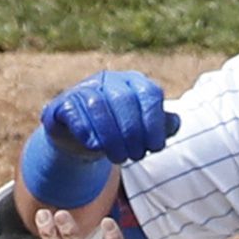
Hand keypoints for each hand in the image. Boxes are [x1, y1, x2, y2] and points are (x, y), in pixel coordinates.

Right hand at [43, 71, 178, 166]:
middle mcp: (109, 80)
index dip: (154, 122)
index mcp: (133, 82)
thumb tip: (174, 123)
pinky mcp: (63, 104)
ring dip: (110, 136)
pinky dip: (85, 130)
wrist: (80, 137)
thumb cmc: (117, 131)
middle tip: (135, 157)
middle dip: (132, 133)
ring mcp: (84, 89)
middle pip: (123, 99)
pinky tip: (94, 146)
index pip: (149, 94)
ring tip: (118, 158)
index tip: (155, 148)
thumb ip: (161, 125)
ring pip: (97, 105)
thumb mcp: (141, 129)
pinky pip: (73, 112)